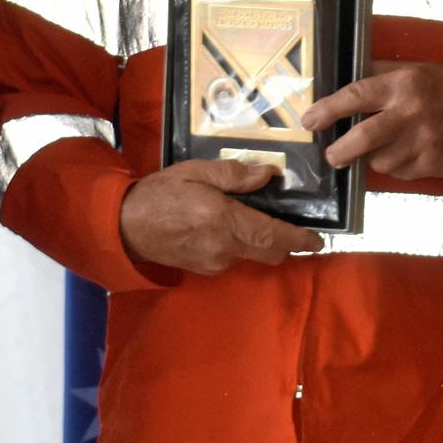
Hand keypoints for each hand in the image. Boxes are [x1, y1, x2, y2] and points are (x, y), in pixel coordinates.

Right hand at [120, 158, 328, 275]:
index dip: (301, 240)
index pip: (275, 237)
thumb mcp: (196, 172)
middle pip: (271, 253)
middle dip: (285, 242)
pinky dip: (239, 244)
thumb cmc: (159, 194)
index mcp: (225, 222)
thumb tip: (268, 175)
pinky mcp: (205, 269)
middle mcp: (225, 249)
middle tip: (293, 224)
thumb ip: (235, 174)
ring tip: (252, 216)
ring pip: (252, 255)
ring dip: (259, 240)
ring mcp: (215, 263)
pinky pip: (233, 257)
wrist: (123, 226)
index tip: (319, 240)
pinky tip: (227, 225)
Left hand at [303, 62, 442, 180]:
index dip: (327, 110)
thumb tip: (339, 81)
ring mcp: (424, 143)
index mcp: (403, 85)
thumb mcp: (412, 69)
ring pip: (380, 162)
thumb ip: (377, 74)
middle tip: (331, 155)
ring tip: (379, 149)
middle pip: (364, 138)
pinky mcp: (434, 165)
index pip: (355, 96)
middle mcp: (412, 114)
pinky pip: (400, 174)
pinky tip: (403, 154)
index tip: (309, 121)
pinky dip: (394, 167)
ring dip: (371, 159)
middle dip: (340, 151)